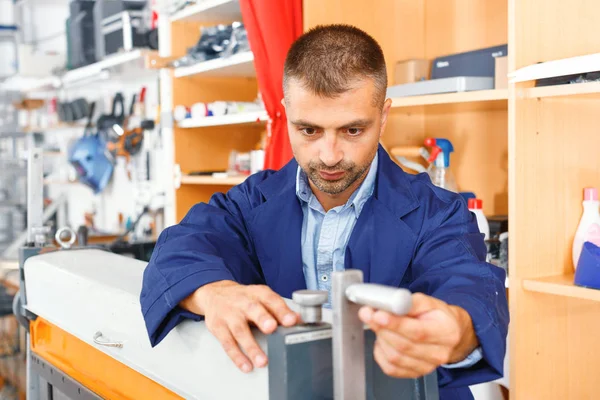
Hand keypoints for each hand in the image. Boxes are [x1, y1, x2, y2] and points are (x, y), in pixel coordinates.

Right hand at [180, 280, 297, 372]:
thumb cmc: (243, 298)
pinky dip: (237, 356)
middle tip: (271, 328)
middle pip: (252, 309)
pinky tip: (246, 365)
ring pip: (239, 330)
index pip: (271, 299)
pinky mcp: (218, 327)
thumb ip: (279, 309)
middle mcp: (242, 302)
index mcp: (257, 293)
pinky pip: (227, 343)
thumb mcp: (261, 298)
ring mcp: (229, 315)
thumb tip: (299, 320)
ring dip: (251, 346)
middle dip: (262, 319)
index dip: (281, 310)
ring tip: (262, 361)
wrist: (214, 294)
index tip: (291, 320)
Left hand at [358, 293, 477, 378]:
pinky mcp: (414, 374)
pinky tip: (383, 340)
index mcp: (446, 332)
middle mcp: (438, 353)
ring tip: (379, 324)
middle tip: (369, 314)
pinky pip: (390, 368)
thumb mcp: (428, 302)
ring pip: (395, 357)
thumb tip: (389, 303)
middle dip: (381, 328)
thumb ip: (409, 302)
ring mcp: (426, 367)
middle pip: (404, 346)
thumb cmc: (436, 316)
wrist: (446, 332)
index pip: (418, 332)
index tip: (378, 314)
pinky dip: (381, 353)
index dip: (395, 324)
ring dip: (380, 338)